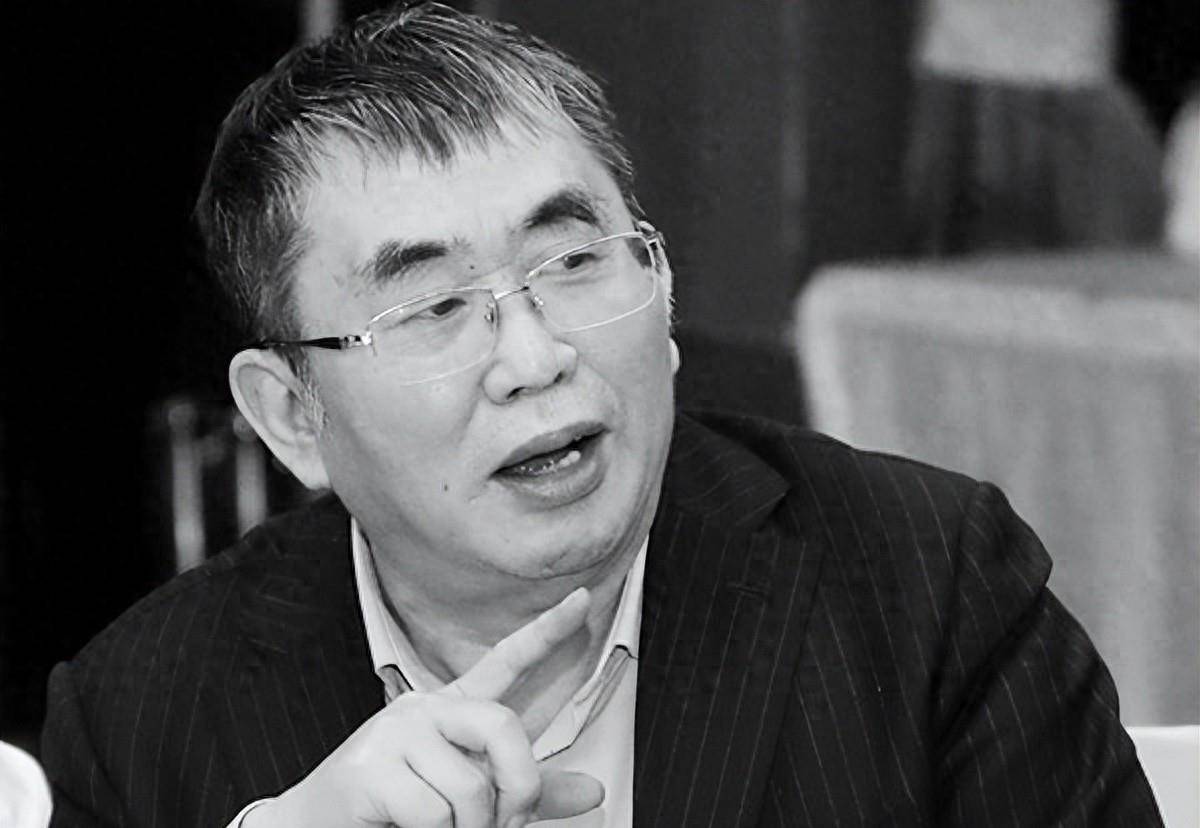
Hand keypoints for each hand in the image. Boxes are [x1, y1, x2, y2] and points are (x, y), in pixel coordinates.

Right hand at [244, 587, 601, 827]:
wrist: (317, 826)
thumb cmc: (398, 810)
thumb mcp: (473, 797)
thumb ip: (528, 790)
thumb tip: (594, 791)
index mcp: (452, 710)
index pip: (506, 662)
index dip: (546, 632)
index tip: (581, 600)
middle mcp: (425, 710)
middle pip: (502, 725)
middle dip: (520, 786)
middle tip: (506, 823)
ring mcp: (395, 733)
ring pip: (471, 787)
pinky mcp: (371, 767)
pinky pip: (434, 812)